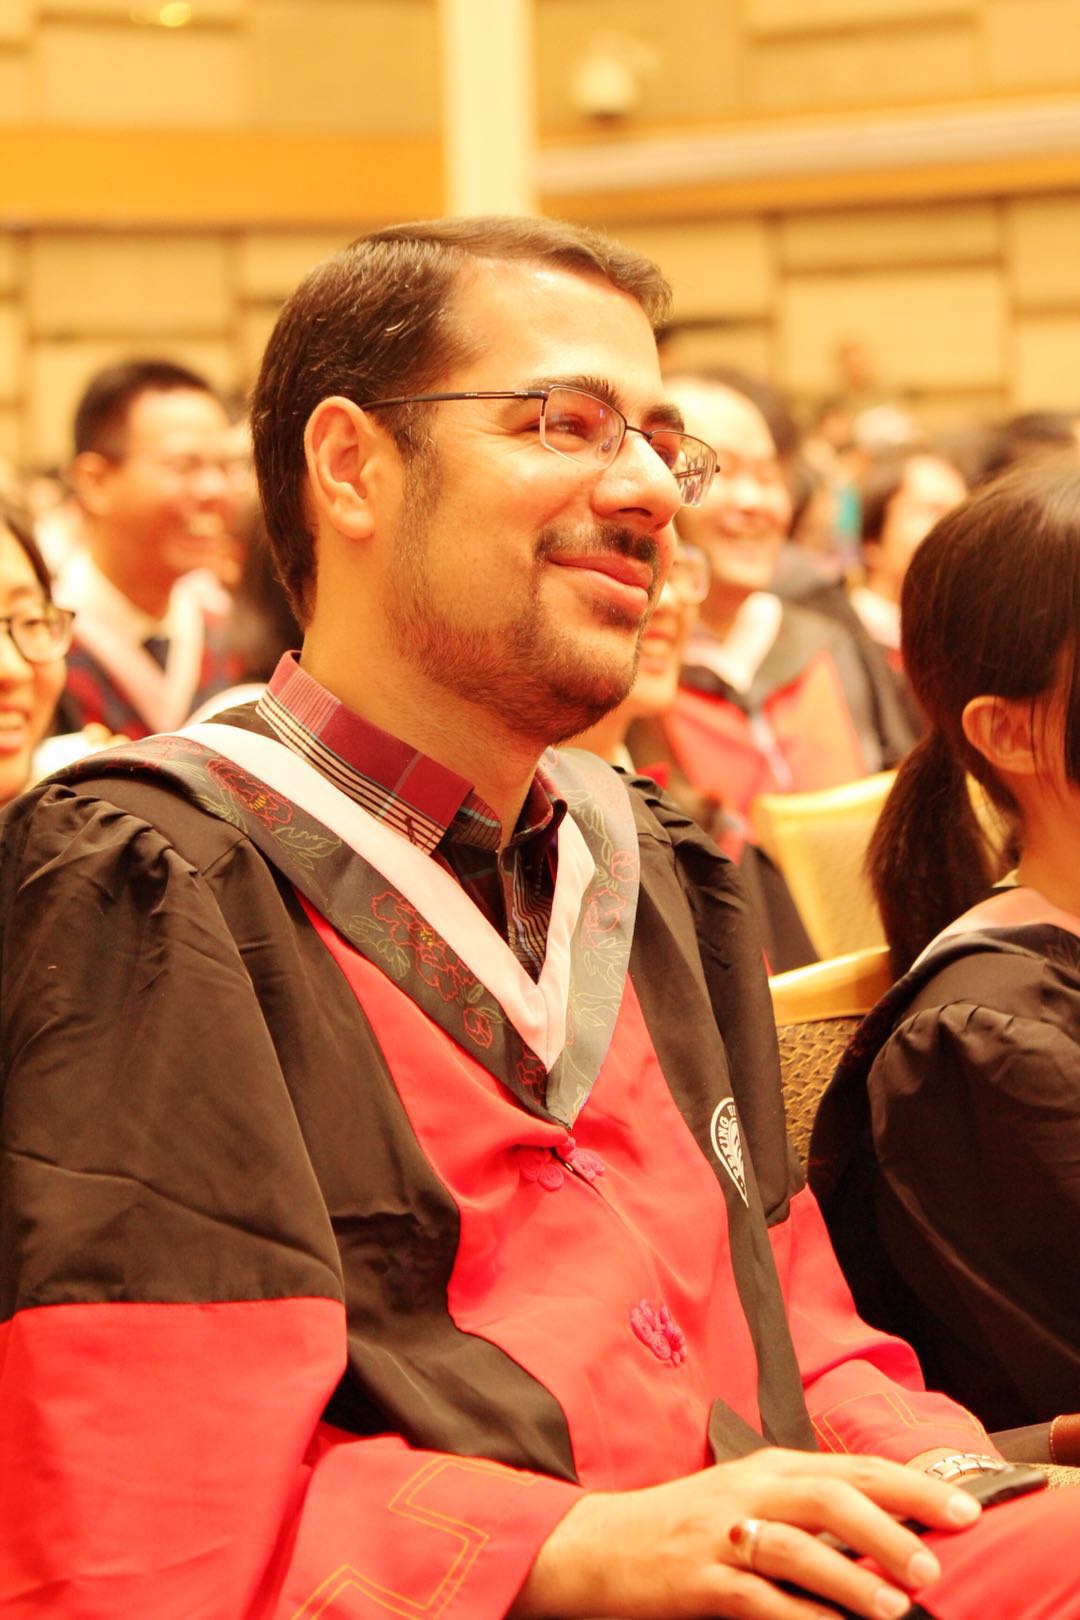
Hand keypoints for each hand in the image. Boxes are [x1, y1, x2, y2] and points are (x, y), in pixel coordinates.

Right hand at [511, 1446, 982, 1618]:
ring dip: (852, 1578)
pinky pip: (759, 1600)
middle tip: (936, 1562)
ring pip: (799, 1547)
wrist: (598, 1545)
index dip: (911, 1487)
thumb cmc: (682, 1526)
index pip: (853, 1467)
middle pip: (832, 1495)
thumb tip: (884, 1534)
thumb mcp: (746, 1500)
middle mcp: (751, 1491)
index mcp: (769, 1466)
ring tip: (897, 1607)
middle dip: (891, 1527)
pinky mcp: (701, 1580)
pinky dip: (801, 1618)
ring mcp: (724, 1534)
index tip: (964, 1511)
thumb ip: (804, 1507)